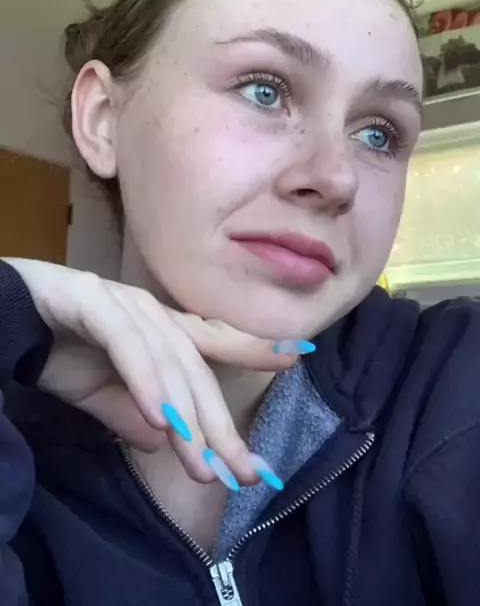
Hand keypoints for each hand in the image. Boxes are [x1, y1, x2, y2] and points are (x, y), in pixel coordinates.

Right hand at [4, 259, 302, 486]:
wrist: (0, 317)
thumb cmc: (51, 347)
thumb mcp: (98, 393)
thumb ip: (132, 414)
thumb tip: (165, 443)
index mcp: (156, 327)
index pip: (213, 339)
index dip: (254, 346)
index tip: (297, 359)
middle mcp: (148, 310)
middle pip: (196, 367)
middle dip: (221, 422)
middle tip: (246, 470)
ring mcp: (121, 301)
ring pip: (167, 361)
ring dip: (186, 415)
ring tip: (203, 462)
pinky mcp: (90, 299)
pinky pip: (126, 345)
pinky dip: (146, 381)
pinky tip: (162, 418)